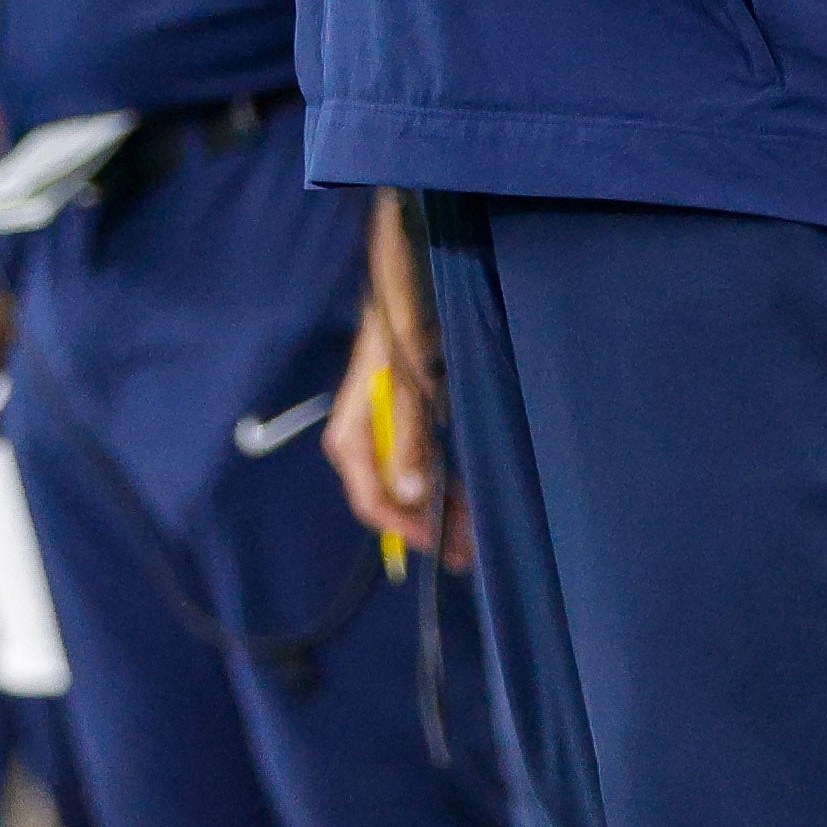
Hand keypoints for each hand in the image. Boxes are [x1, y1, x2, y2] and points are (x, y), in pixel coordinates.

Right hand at [327, 299, 468, 569]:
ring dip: (438, 507)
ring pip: (407, 484)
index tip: (446, 549)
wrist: (402, 277)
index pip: (373, 503)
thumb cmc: (403, 324)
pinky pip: (417, 462)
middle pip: (391, 499)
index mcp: (352, 439)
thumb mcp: (411, 382)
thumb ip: (410, 438)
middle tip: (471, 549)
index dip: (409, 531)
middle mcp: (362, 442)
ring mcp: (381, 432)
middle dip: (429, 526)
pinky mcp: (401, 418)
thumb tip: (409, 494)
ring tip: (474, 531)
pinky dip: (440, 481)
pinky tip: (465, 493)